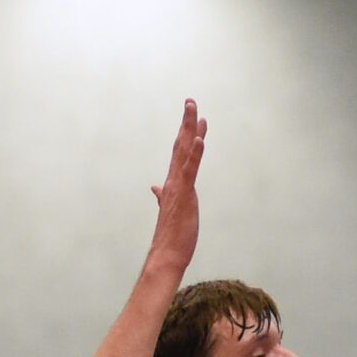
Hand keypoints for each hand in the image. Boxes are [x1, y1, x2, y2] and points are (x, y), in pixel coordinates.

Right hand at [147, 100, 205, 272]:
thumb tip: (156, 188)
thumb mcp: (171, 211)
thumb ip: (164, 196)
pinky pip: (190, 170)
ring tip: (195, 110)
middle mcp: (173, 181)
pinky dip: (194, 154)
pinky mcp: (184, 195)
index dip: (187, 133)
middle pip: (181, 145)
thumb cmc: (172, 237)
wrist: (166, 255)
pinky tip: (199, 139)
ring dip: (190, 130)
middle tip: (191, 101)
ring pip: (185, 152)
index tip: (194, 116)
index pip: (180, 153)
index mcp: (172, 184)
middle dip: (187, 122)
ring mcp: (178, 187)